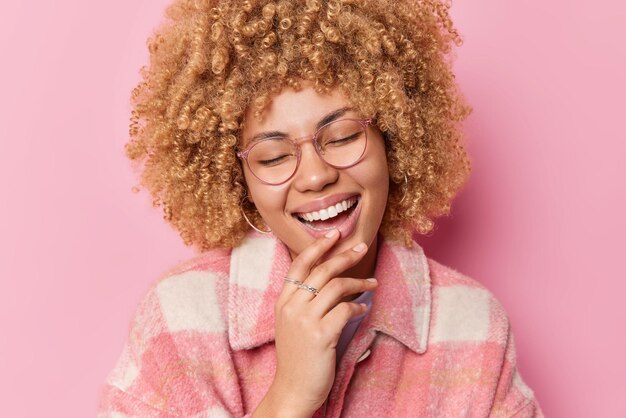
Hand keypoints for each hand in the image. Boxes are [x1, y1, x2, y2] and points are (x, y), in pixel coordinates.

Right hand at [268, 229, 378, 414]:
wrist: (293, 389)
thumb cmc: (297, 356)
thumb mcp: (291, 323)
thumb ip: (304, 300)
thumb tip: (331, 278)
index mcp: (283, 301)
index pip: (300, 264)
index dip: (318, 246)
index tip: (335, 234)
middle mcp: (292, 306)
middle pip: (322, 270)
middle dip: (344, 256)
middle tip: (362, 248)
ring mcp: (305, 320)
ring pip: (336, 287)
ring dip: (358, 282)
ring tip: (371, 283)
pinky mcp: (321, 335)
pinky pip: (346, 310)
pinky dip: (358, 307)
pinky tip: (362, 309)